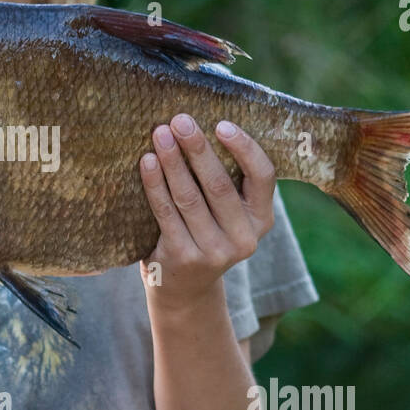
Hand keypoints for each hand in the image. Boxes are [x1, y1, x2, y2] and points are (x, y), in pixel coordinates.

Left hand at [138, 114, 275, 308]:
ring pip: (189, 197)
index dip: (244, 148)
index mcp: (262, 220)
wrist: (185, 289)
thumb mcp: (228, 215)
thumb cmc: (205, 234)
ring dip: (172, 161)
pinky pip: (166, 212)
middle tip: (180, 120)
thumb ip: (227, 181)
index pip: (262, 177)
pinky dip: (155, 184)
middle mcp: (244, 238)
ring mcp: (214, 251)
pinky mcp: (183, 256)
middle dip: (198, 148)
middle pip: (219, 184)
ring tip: (159, 134)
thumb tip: (200, 127)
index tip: (221, 124)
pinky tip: (147, 162)